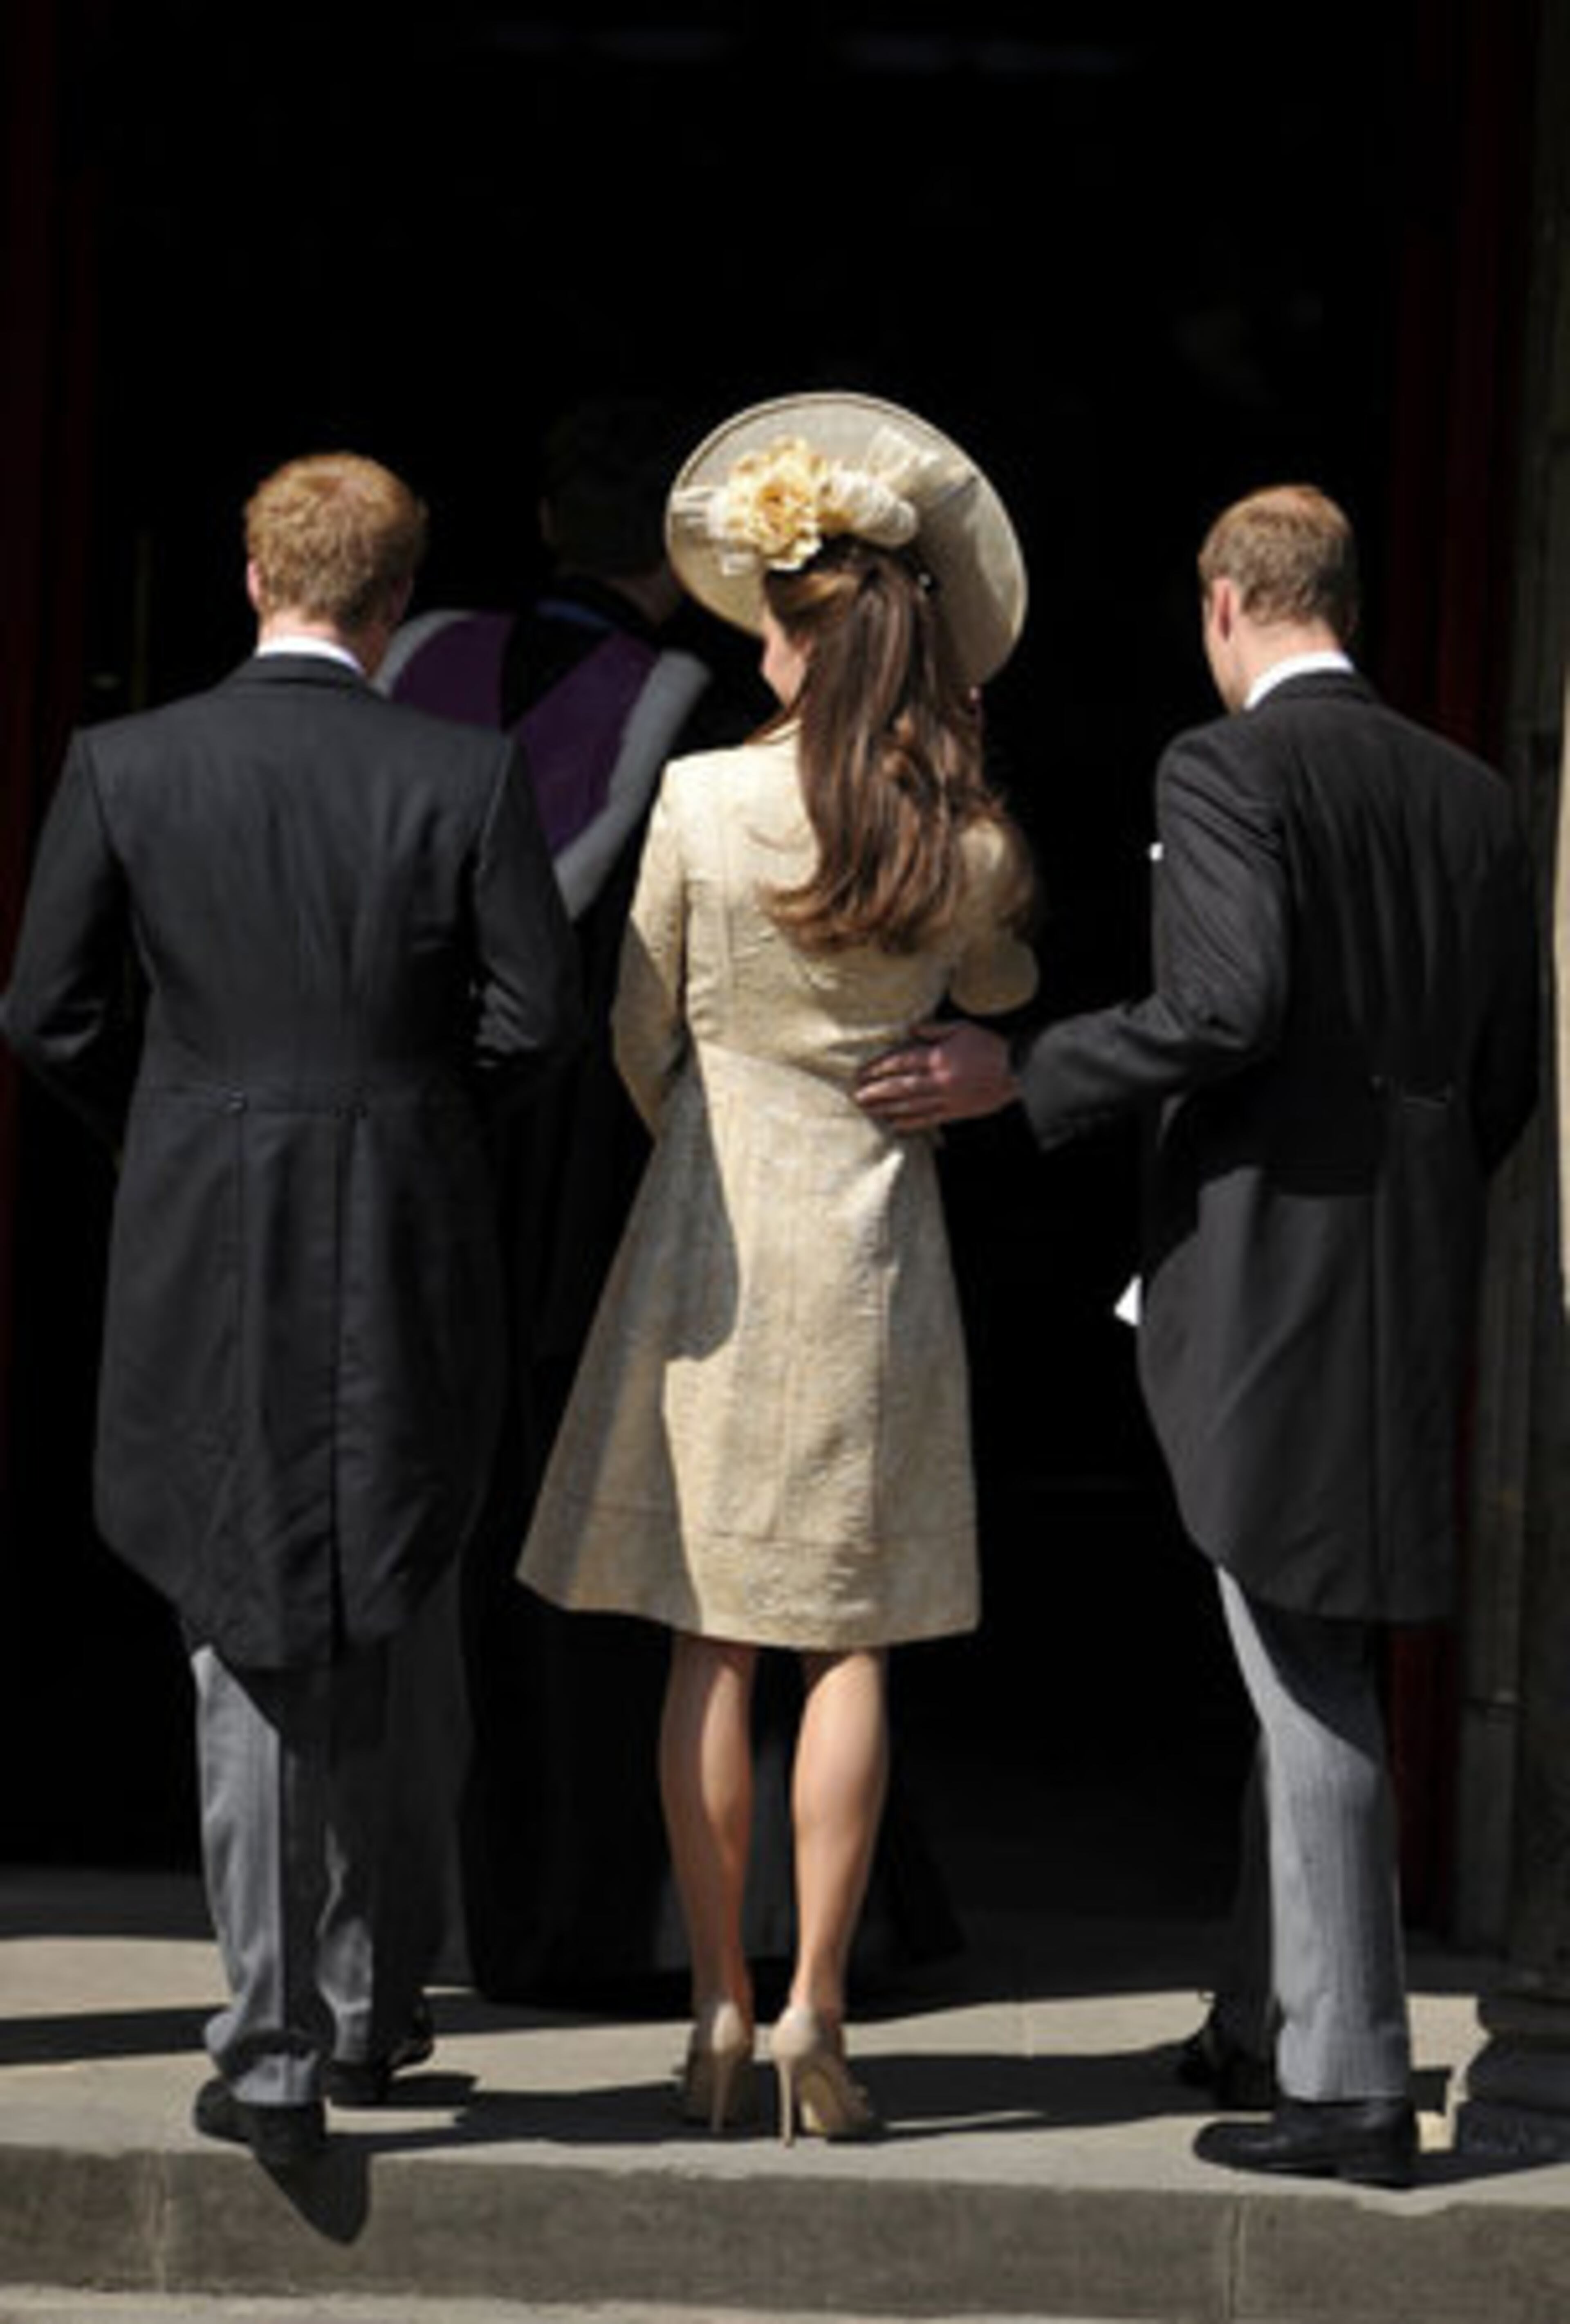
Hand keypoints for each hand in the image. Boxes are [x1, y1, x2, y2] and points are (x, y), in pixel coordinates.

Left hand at [854, 1020, 1017, 1129]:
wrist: (1017, 1069)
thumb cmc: (990, 1045)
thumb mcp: (962, 1028)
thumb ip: (934, 1030)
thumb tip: (911, 1028)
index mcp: (938, 1057)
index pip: (900, 1063)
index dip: (879, 1068)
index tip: (862, 1072)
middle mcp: (938, 1080)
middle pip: (900, 1087)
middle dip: (876, 1092)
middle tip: (857, 1096)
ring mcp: (946, 1098)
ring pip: (910, 1105)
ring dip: (887, 1108)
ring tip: (868, 1110)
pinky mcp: (956, 1111)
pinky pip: (928, 1119)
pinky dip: (910, 1122)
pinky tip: (894, 1124)